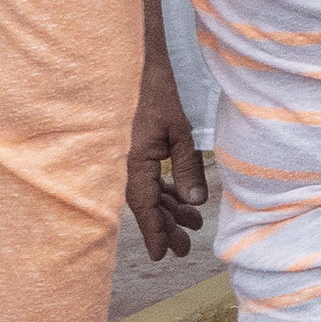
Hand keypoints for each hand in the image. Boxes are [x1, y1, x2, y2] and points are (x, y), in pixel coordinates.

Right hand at [126, 60, 208, 260]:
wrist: (134, 66)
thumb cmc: (156, 95)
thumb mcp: (179, 132)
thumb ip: (186, 167)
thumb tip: (195, 201)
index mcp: (134, 164)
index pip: (145, 208)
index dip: (154, 233)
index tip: (162, 255)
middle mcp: (125, 166)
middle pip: (146, 206)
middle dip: (166, 226)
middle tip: (187, 246)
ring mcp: (127, 159)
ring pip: (147, 194)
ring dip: (168, 209)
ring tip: (192, 222)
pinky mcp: (132, 151)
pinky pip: (146, 179)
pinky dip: (163, 190)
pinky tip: (180, 198)